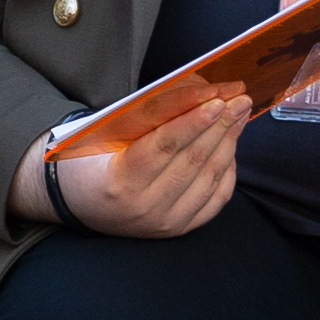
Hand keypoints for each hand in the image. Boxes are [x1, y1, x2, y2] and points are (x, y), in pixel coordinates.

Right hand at [26, 89, 246, 237]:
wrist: (81, 201)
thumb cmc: (90, 159)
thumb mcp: (105, 133)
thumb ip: (147, 114)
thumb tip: (196, 91)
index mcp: (119, 182)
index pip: (162, 147)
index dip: (192, 121)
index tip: (216, 99)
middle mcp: (144, 208)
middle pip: (192, 160)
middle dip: (220, 125)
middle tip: (239, 99)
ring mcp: (165, 221)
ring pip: (209, 177)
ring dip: (228, 141)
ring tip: (239, 114)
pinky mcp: (180, 228)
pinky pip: (216, 197)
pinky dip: (228, 167)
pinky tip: (231, 143)